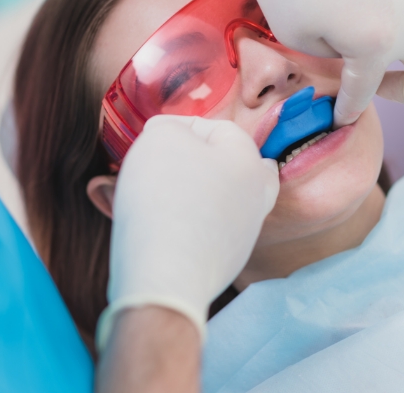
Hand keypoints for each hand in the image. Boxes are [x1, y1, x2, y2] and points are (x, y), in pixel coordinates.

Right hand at [97, 115, 278, 348]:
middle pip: (231, 167)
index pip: (217, 128)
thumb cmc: (165, 197)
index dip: (180, 126)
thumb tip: (169, 136)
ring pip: (216, 200)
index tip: (150, 137)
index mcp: (249, 162)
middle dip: (197, 160)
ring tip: (148, 193)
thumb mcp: (161, 138)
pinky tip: (155, 223)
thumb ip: (168, 127)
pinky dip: (182, 222)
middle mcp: (255, 198)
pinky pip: (202, 230)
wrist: (165, 275)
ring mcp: (242, 235)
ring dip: (186, 191)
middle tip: (168, 162)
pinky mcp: (222, 263)